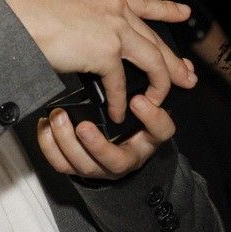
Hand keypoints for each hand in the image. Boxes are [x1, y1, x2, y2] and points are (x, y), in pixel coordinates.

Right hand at [0, 0, 195, 121]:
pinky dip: (121, 101)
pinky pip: (121, 82)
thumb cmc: (25, 8)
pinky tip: (120, 111)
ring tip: (156, 101)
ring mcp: (114, 27)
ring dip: (158, 84)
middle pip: (155, 37)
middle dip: (174, 61)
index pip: (143, 1)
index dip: (166, 9)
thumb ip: (79, 2)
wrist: (15, 18)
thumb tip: (79, 14)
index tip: (183, 13)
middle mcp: (115, 5)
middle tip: (186, 76)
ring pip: (152, 60)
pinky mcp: (107, 51)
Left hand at [37, 94, 173, 178]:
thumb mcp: (149, 103)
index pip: (160, 133)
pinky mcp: (74, 167)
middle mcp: (125, 155)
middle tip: (83, 126)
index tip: (138, 100)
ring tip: (58, 118)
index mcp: (147, 137)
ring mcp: (98, 166)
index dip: (152, 119)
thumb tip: (185, 64)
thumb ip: (161, 81)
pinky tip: (45, 126)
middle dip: (99, 145)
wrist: (110, 149)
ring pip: (84, 165)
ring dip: (68, 143)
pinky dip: (50, 146)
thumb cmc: (132, 120)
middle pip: (116, 161)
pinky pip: (61, 164)